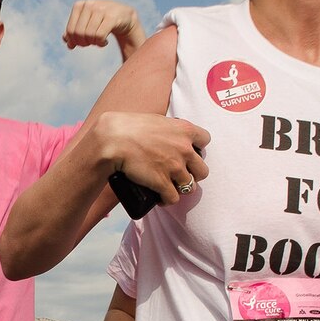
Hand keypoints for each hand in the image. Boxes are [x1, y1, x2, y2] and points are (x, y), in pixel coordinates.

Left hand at [62, 0, 144, 52]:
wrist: (123, 15)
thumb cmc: (101, 21)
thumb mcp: (86, 24)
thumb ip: (74, 32)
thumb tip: (66, 41)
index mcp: (79, 5)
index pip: (70, 30)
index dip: (74, 41)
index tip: (82, 43)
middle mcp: (89, 4)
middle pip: (79, 33)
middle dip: (84, 43)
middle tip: (91, 43)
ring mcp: (101, 9)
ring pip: (89, 35)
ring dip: (93, 43)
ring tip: (98, 41)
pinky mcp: (112, 17)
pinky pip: (100, 35)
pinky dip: (100, 43)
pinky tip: (104, 42)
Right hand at [94, 111, 210, 202]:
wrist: (114, 140)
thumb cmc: (129, 126)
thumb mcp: (156, 120)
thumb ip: (168, 128)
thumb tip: (168, 135)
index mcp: (185, 130)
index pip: (205, 139)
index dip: (197, 148)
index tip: (188, 151)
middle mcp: (185, 149)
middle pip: (203, 170)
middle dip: (193, 174)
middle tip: (181, 174)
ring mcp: (175, 168)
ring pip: (191, 187)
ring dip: (180, 188)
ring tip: (170, 188)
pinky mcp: (163, 183)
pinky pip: (173, 198)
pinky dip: (167, 200)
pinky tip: (161, 198)